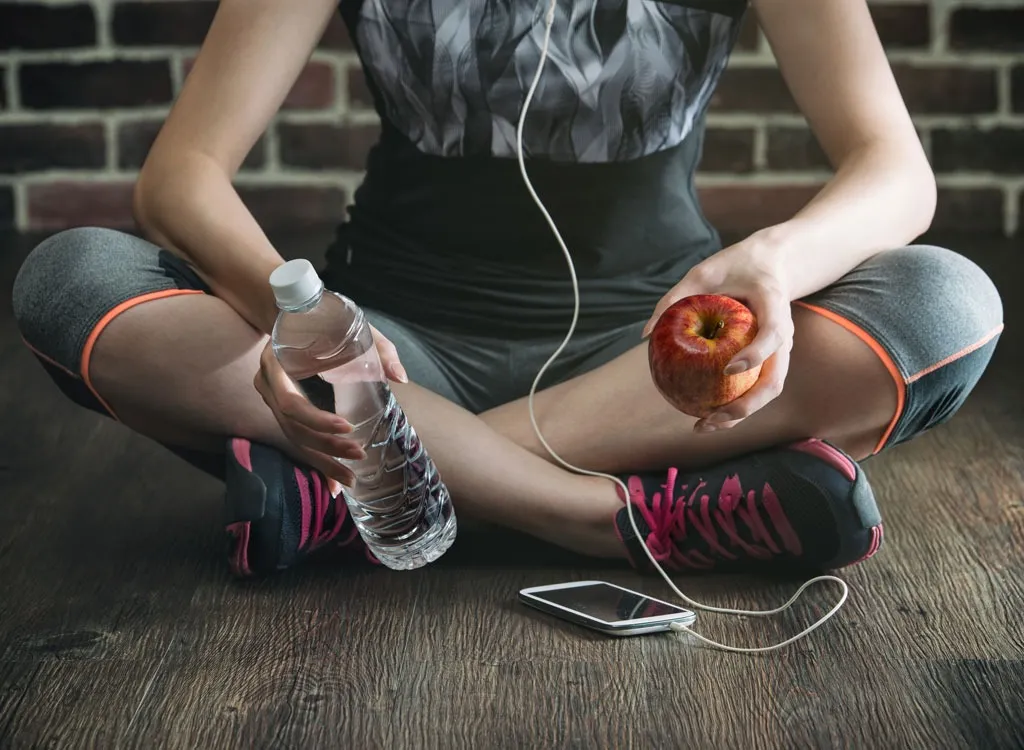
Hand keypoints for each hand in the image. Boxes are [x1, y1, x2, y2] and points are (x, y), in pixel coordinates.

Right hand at [254, 325, 407, 483]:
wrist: (290, 313)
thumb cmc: (323, 317)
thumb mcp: (351, 324)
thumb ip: (378, 348)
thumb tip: (400, 377)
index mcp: (276, 362)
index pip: (290, 402)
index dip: (317, 419)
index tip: (347, 426)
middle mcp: (267, 384)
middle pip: (293, 428)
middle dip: (326, 447)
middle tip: (358, 456)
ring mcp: (271, 399)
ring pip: (294, 439)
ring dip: (323, 462)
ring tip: (351, 480)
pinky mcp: (282, 410)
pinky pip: (297, 439)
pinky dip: (317, 462)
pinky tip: (334, 487)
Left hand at [643, 240, 794, 431]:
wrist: (771, 265)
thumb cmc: (735, 266)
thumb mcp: (704, 272)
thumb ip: (676, 296)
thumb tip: (646, 334)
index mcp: (774, 304)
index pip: (773, 334)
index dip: (755, 355)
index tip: (727, 369)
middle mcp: (784, 334)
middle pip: (775, 379)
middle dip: (747, 405)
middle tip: (712, 417)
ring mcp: (779, 350)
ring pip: (768, 390)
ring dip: (740, 414)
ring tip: (703, 425)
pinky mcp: (769, 359)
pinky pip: (756, 387)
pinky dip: (735, 405)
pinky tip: (704, 416)